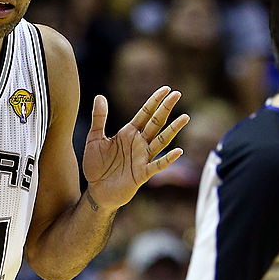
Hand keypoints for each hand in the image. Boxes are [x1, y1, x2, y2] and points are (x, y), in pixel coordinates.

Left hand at [83, 87, 187, 210]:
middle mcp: (139, 143)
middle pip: (156, 123)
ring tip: (185, 117)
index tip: (166, 89)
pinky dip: (168, 159)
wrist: (96, 190)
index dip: (155, 101)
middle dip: (166, 108)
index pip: (145, 113)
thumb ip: (99, 119)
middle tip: (177, 94)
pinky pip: (157, 165)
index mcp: (129, 133)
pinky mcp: (142, 174)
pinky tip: (178, 152)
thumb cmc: (96, 165)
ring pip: (161, 141)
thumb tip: (99, 96)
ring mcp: (142, 158)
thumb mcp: (94, 139)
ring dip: (173, 130)